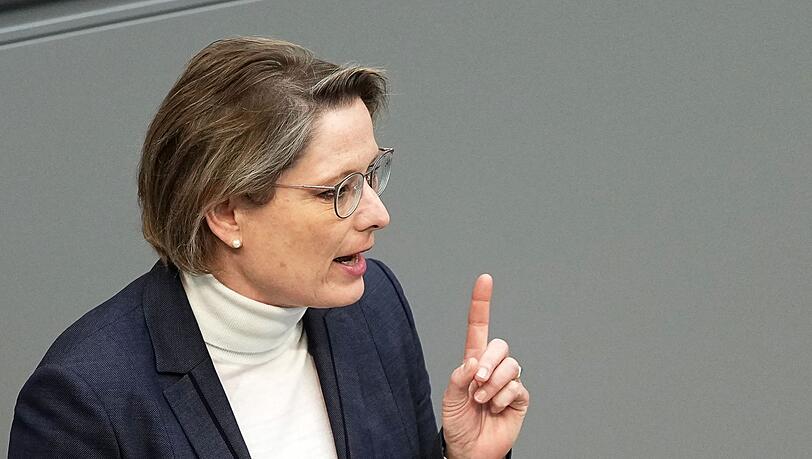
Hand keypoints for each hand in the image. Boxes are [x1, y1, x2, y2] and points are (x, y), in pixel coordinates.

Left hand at [441, 274, 529, 458]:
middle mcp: (492, 367)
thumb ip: (460, 376)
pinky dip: (502, 398)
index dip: (482, 303)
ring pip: (510, 366)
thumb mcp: (450, 397)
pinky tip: (494, 408)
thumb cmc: (457, 422)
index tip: (485, 280)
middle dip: (489, 361)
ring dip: (493, 384)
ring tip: (482, 401)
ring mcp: (507, 382)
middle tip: (477, 380)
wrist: (470, 450)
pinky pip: (517, 386)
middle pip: (500, 345)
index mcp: (473, 361)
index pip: (478, 327)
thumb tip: (475, 360)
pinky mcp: (519, 397)